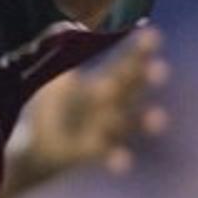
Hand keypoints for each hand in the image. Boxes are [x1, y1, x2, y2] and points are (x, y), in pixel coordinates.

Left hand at [16, 27, 169, 181]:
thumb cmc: (49, 110)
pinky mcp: (91, 152)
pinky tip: (125, 162)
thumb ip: (63, 72)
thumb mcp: (53, 85)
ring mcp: (103, 130)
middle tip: (161, 69)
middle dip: (144, 79)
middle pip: (130, 90)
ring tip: (159, 118)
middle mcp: (108, 106)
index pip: (124, 65)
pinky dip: (116, 159)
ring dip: (144, 122)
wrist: (36, 149)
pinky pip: (106, 154)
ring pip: (127, 123)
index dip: (138, 51)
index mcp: (101, 84)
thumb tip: (68, 59)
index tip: (154, 36)